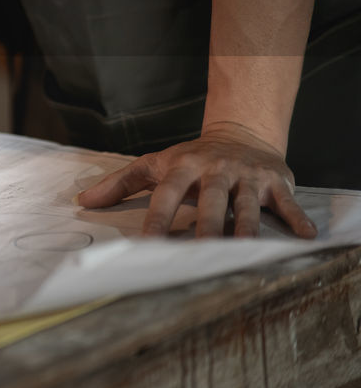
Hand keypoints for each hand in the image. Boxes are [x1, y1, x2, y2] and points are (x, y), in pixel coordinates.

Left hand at [76, 122, 316, 238]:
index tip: (147, 245)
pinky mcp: (275, 182)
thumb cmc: (190, 159)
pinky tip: (306, 237)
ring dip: (246, 228)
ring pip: (246, 206)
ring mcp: (246, 177)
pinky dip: (296, 218)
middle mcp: (215, 171)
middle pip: (209, 203)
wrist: (240, 134)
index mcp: (183, 168)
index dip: (158, 220)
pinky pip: (286, 203)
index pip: (166, 196)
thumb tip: (82, 202)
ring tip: (244, 250)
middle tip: (200, 253)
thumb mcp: (154, 165)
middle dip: (205, 227)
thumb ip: (119, 184)